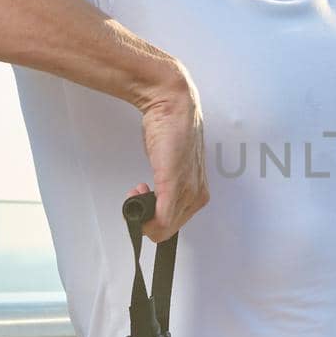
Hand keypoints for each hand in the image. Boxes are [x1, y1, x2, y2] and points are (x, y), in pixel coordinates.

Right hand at [127, 71, 207, 241]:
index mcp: (199, 193)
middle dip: (145, 220)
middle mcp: (197, 195)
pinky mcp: (173, 183)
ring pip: (163, 228)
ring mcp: (186, 191)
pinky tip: (137, 193)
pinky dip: (146, 216)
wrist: (173, 105)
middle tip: (136, 195)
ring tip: (137, 189)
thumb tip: (154, 200)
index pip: (175, 226)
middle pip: (167, 231)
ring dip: (142, 215)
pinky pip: (162, 217)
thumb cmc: (171, 132)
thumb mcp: (173, 165)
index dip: (153, 221)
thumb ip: (169, 185)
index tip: (143, 203)